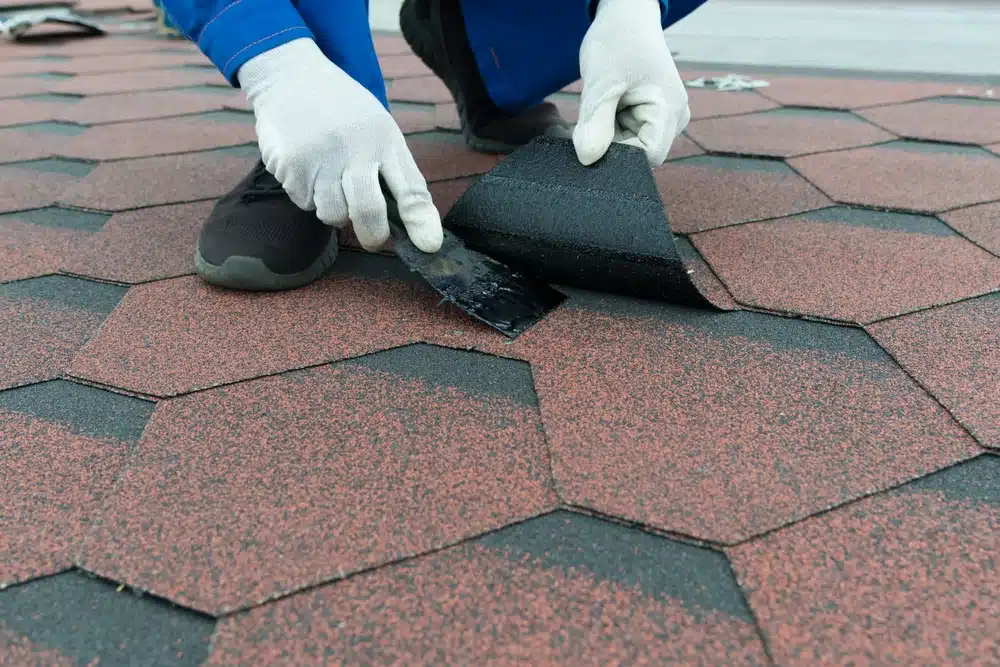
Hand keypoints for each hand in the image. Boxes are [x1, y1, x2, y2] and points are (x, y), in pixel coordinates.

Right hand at [237, 38, 441, 252]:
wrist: (290, 75)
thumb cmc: (343, 111)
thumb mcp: (378, 128)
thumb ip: (395, 173)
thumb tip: (414, 225)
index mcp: (385, 139)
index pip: (410, 187)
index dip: (420, 221)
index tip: (429, 245)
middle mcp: (355, 149)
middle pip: (370, 212)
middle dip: (374, 236)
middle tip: (373, 240)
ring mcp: (322, 158)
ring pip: (334, 214)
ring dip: (335, 210)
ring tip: (331, 182)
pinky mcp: (292, 166)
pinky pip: (305, 203)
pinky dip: (308, 195)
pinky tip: (307, 168)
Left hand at [573, 0, 690, 166]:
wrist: (625, 18)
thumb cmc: (618, 41)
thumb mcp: (602, 82)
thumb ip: (596, 122)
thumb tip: (588, 158)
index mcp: (669, 111)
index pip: (646, 157)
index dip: (617, 159)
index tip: (591, 144)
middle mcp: (672, 119)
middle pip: (637, 154)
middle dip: (608, 146)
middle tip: (585, 124)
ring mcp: (661, 119)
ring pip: (628, 146)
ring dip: (606, 136)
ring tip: (596, 108)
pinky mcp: (648, 117)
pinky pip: (625, 135)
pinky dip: (607, 128)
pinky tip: (600, 110)